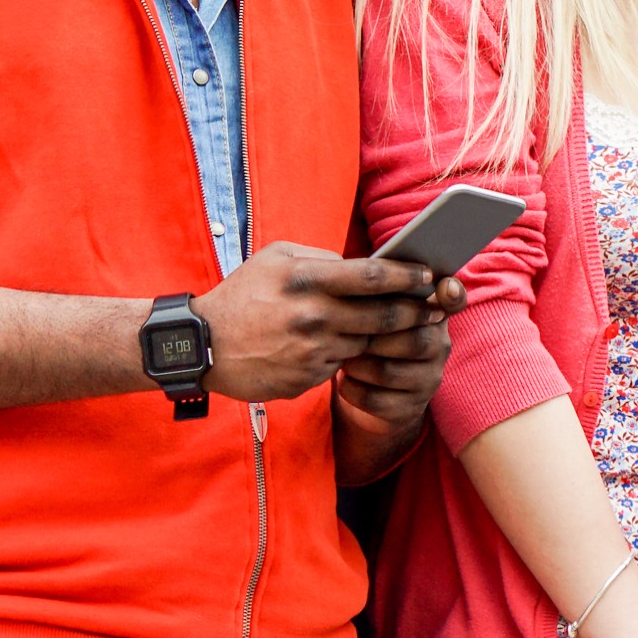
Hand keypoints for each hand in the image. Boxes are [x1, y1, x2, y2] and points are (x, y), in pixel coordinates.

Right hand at [194, 243, 437, 403]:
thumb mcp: (274, 260)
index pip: (374, 277)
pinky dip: (348, 356)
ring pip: (367, 344)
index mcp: (307, 280)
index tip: (428, 275)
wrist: (202, 345)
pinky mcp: (308, 378)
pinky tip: (346, 348)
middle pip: (383, 316)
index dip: (408, 276)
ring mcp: (313, 351)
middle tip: (434, 306)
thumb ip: (320, 258)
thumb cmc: (241, 295)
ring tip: (401, 327)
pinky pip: (341, 365)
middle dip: (415, 311)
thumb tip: (358, 265)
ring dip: (385, 338)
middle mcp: (315, 316)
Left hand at [333, 278, 459, 433]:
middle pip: (416, 340)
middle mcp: (439, 347)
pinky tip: (345, 380)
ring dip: (359, 364)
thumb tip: (365, 270)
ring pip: (391, 371)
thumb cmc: (369, 338)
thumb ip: (380, 293)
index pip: (454, 301)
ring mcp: (428, 380)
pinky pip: (377, 400)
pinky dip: (352, 389)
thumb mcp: (375, 313)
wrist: (369, 393)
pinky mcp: (410, 409)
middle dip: (374, 337)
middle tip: (347, 333)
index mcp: (431, 315)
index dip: (453, 295)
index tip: (445, 288)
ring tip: (343, 356)